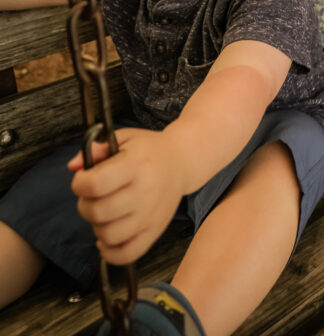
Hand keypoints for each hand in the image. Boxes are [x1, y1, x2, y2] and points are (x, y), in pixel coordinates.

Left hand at [69, 128, 183, 264]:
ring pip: (109, 235)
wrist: (181, 161)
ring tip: (103, 212)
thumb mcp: (124, 139)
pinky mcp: (155, 231)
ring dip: (96, 226)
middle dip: (85, 205)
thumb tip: (74, 166)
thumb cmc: (148, 150)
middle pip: (99, 212)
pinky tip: (106, 237)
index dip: (80, 183)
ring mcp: (151, 215)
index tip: (83, 179)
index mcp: (136, 164)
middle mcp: (145, 191)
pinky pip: (127, 254)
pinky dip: (110, 252)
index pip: (96, 184)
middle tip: (91, 196)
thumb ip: (97, 149)